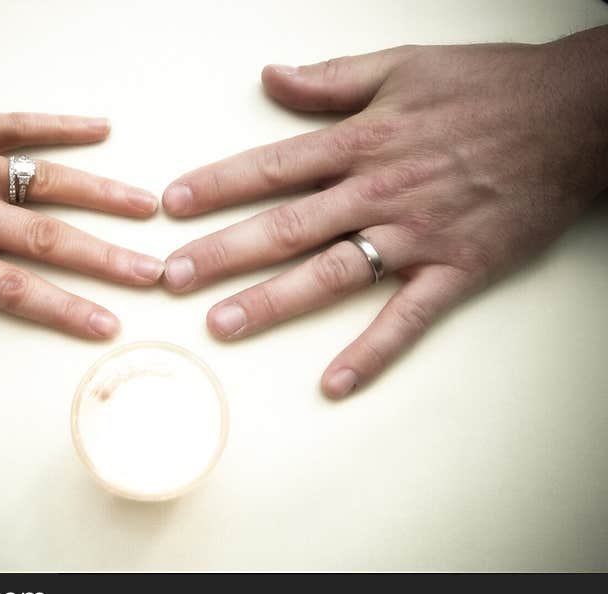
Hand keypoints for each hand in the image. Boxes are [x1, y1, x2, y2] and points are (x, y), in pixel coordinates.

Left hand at [0, 84, 162, 386]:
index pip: (14, 290)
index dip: (66, 310)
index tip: (108, 324)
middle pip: (49, 238)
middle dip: (107, 259)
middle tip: (155, 272)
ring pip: (47, 179)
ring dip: (102, 195)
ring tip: (149, 206)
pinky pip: (18, 124)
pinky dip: (61, 125)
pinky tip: (100, 127)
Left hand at [161, 29, 607, 398]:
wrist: (576, 116)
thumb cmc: (488, 87)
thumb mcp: (404, 65)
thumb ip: (331, 80)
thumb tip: (270, 78)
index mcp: (362, 141)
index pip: (272, 167)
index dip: (216, 186)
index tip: (171, 206)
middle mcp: (379, 191)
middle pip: (285, 227)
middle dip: (223, 253)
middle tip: (172, 280)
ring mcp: (417, 236)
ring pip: (332, 273)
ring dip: (273, 302)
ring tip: (222, 325)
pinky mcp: (457, 270)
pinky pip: (408, 319)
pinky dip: (372, 351)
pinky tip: (335, 383)